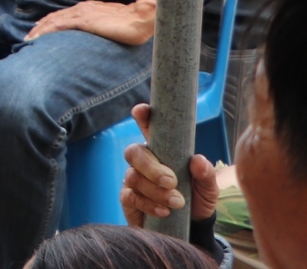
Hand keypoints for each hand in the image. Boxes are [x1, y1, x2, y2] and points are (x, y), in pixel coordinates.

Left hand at [27, 0, 156, 46]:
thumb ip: (102, 27)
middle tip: (28, 36)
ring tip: (29, 39)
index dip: (50, 22)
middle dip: (40, 27)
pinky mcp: (84, 21)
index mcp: (88, 8)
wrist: (140, 18)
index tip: (39, 30)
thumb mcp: (112, 24)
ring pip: (53, 21)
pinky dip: (46, 30)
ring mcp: (81, 14)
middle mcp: (81, 8)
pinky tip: (39, 37)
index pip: (64, 15)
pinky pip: (59, 25)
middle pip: (54, 17)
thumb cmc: (131, 23)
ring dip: (39, 30)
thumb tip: (100, 35)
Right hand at [121, 102, 218, 223]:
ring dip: (156, 191)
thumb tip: (197, 160)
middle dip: (151, 167)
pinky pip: (130, 197)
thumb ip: (205, 174)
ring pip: (133, 177)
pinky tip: (164, 212)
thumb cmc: (197, 199)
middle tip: (171, 181)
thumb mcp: (208, 188)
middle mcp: (144, 162)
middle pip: (134, 152)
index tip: (142, 111)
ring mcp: (133, 179)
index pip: (148, 128)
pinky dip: (148, 204)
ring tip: (177, 202)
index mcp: (162, 151)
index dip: (142, 117)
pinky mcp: (128, 199)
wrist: (191, 227)